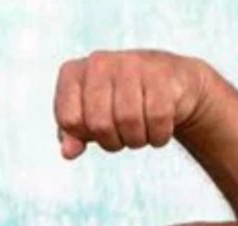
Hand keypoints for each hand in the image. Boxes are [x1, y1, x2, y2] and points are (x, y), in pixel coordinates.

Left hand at [53, 50, 212, 158]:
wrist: (169, 83)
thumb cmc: (118, 103)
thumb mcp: (89, 119)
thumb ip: (72, 135)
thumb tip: (68, 152)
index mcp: (73, 73)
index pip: (70, 120)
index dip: (85, 136)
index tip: (96, 128)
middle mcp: (99, 62)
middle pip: (99, 124)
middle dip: (112, 142)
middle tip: (122, 137)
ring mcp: (131, 64)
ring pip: (128, 121)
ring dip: (136, 140)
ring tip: (140, 132)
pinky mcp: (162, 73)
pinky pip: (157, 118)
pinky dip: (158, 135)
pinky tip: (158, 129)